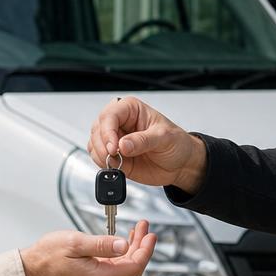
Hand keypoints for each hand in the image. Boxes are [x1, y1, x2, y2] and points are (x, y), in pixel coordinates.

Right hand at [21, 220, 156, 275]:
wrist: (29, 272)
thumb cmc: (46, 257)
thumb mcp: (75, 243)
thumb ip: (102, 244)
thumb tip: (124, 245)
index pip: (134, 267)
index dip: (146, 250)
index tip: (150, 234)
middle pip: (132, 270)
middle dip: (141, 248)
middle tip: (143, 229)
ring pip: (124, 271)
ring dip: (132, 252)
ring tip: (135, 233)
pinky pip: (114, 273)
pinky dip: (121, 259)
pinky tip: (121, 246)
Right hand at [88, 96, 207, 193]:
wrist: (181, 164)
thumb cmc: (176, 143)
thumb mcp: (164, 138)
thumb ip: (143, 141)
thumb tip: (123, 144)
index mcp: (131, 109)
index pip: (110, 115)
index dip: (107, 131)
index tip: (114, 147)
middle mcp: (120, 122)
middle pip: (98, 128)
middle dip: (103, 145)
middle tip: (115, 157)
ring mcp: (115, 139)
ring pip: (94, 143)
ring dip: (102, 155)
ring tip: (119, 162)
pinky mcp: (114, 155)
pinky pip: (98, 157)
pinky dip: (103, 164)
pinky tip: (117, 166)